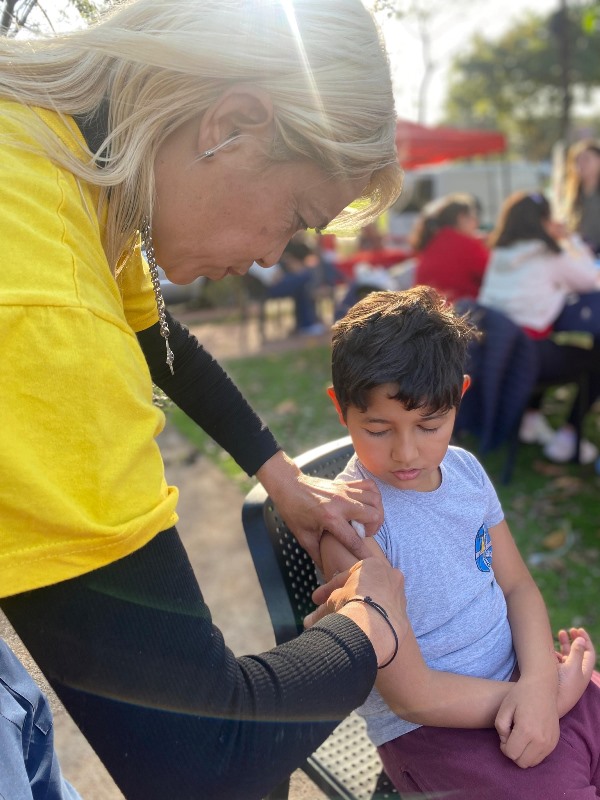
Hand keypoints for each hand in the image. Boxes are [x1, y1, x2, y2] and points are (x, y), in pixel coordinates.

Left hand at [256, 452, 382, 568]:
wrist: (289, 486)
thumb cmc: (294, 511)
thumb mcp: (303, 536)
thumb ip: (317, 555)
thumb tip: (326, 573)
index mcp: (330, 518)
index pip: (354, 539)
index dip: (364, 554)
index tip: (373, 563)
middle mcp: (341, 503)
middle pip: (374, 515)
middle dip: (374, 528)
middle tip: (364, 533)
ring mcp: (345, 491)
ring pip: (375, 499)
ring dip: (376, 512)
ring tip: (366, 520)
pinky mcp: (346, 484)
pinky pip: (370, 485)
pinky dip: (373, 495)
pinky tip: (367, 505)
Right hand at [305, 559, 406, 667]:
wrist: (374, 627)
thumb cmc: (351, 604)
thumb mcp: (331, 601)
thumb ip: (321, 609)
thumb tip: (307, 622)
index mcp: (372, 565)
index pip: (345, 576)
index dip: (328, 589)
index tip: (316, 600)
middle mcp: (390, 576)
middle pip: (365, 586)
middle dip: (349, 597)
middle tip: (335, 609)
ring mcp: (400, 595)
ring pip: (378, 601)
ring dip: (365, 610)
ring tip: (350, 623)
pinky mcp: (405, 615)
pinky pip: (386, 617)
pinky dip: (376, 622)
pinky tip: (366, 632)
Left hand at [495, 677, 559, 767]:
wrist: (542, 687)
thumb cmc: (520, 695)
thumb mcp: (504, 707)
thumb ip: (500, 727)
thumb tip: (506, 742)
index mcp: (526, 731)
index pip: (511, 754)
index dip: (504, 747)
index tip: (505, 735)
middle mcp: (540, 740)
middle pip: (522, 762)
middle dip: (513, 753)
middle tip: (511, 738)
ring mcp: (550, 742)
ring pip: (532, 763)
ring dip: (523, 754)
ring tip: (520, 738)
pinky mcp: (555, 742)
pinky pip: (541, 757)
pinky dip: (533, 752)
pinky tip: (529, 738)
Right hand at [555, 627, 595, 715]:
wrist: (550, 703)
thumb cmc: (563, 686)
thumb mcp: (572, 667)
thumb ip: (577, 652)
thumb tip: (581, 639)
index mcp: (584, 671)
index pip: (589, 652)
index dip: (585, 640)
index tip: (578, 629)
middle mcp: (576, 672)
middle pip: (578, 653)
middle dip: (575, 640)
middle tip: (569, 630)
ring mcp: (565, 674)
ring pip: (567, 656)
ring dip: (564, 644)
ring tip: (559, 634)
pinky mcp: (555, 676)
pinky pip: (557, 661)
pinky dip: (555, 653)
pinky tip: (550, 649)